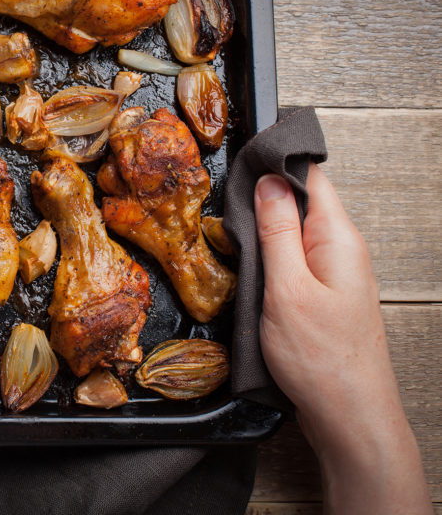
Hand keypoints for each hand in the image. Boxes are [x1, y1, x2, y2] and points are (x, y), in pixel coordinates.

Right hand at [255, 163, 429, 513]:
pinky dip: (271, 252)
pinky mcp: (324, 293)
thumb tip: (268, 181)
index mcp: (337, 238)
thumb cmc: (321, 359)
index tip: (240, 156)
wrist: (349, 414)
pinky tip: (251, 263)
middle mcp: (341, 249)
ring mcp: (334, 272)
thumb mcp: (286, 288)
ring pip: (296, 229)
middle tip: (222, 195)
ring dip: (264, 226)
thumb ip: (277, 231)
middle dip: (262, 193)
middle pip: (301, 199)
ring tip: (230, 227)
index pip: (310, 176)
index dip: (275, 160)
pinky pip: (296, 256)